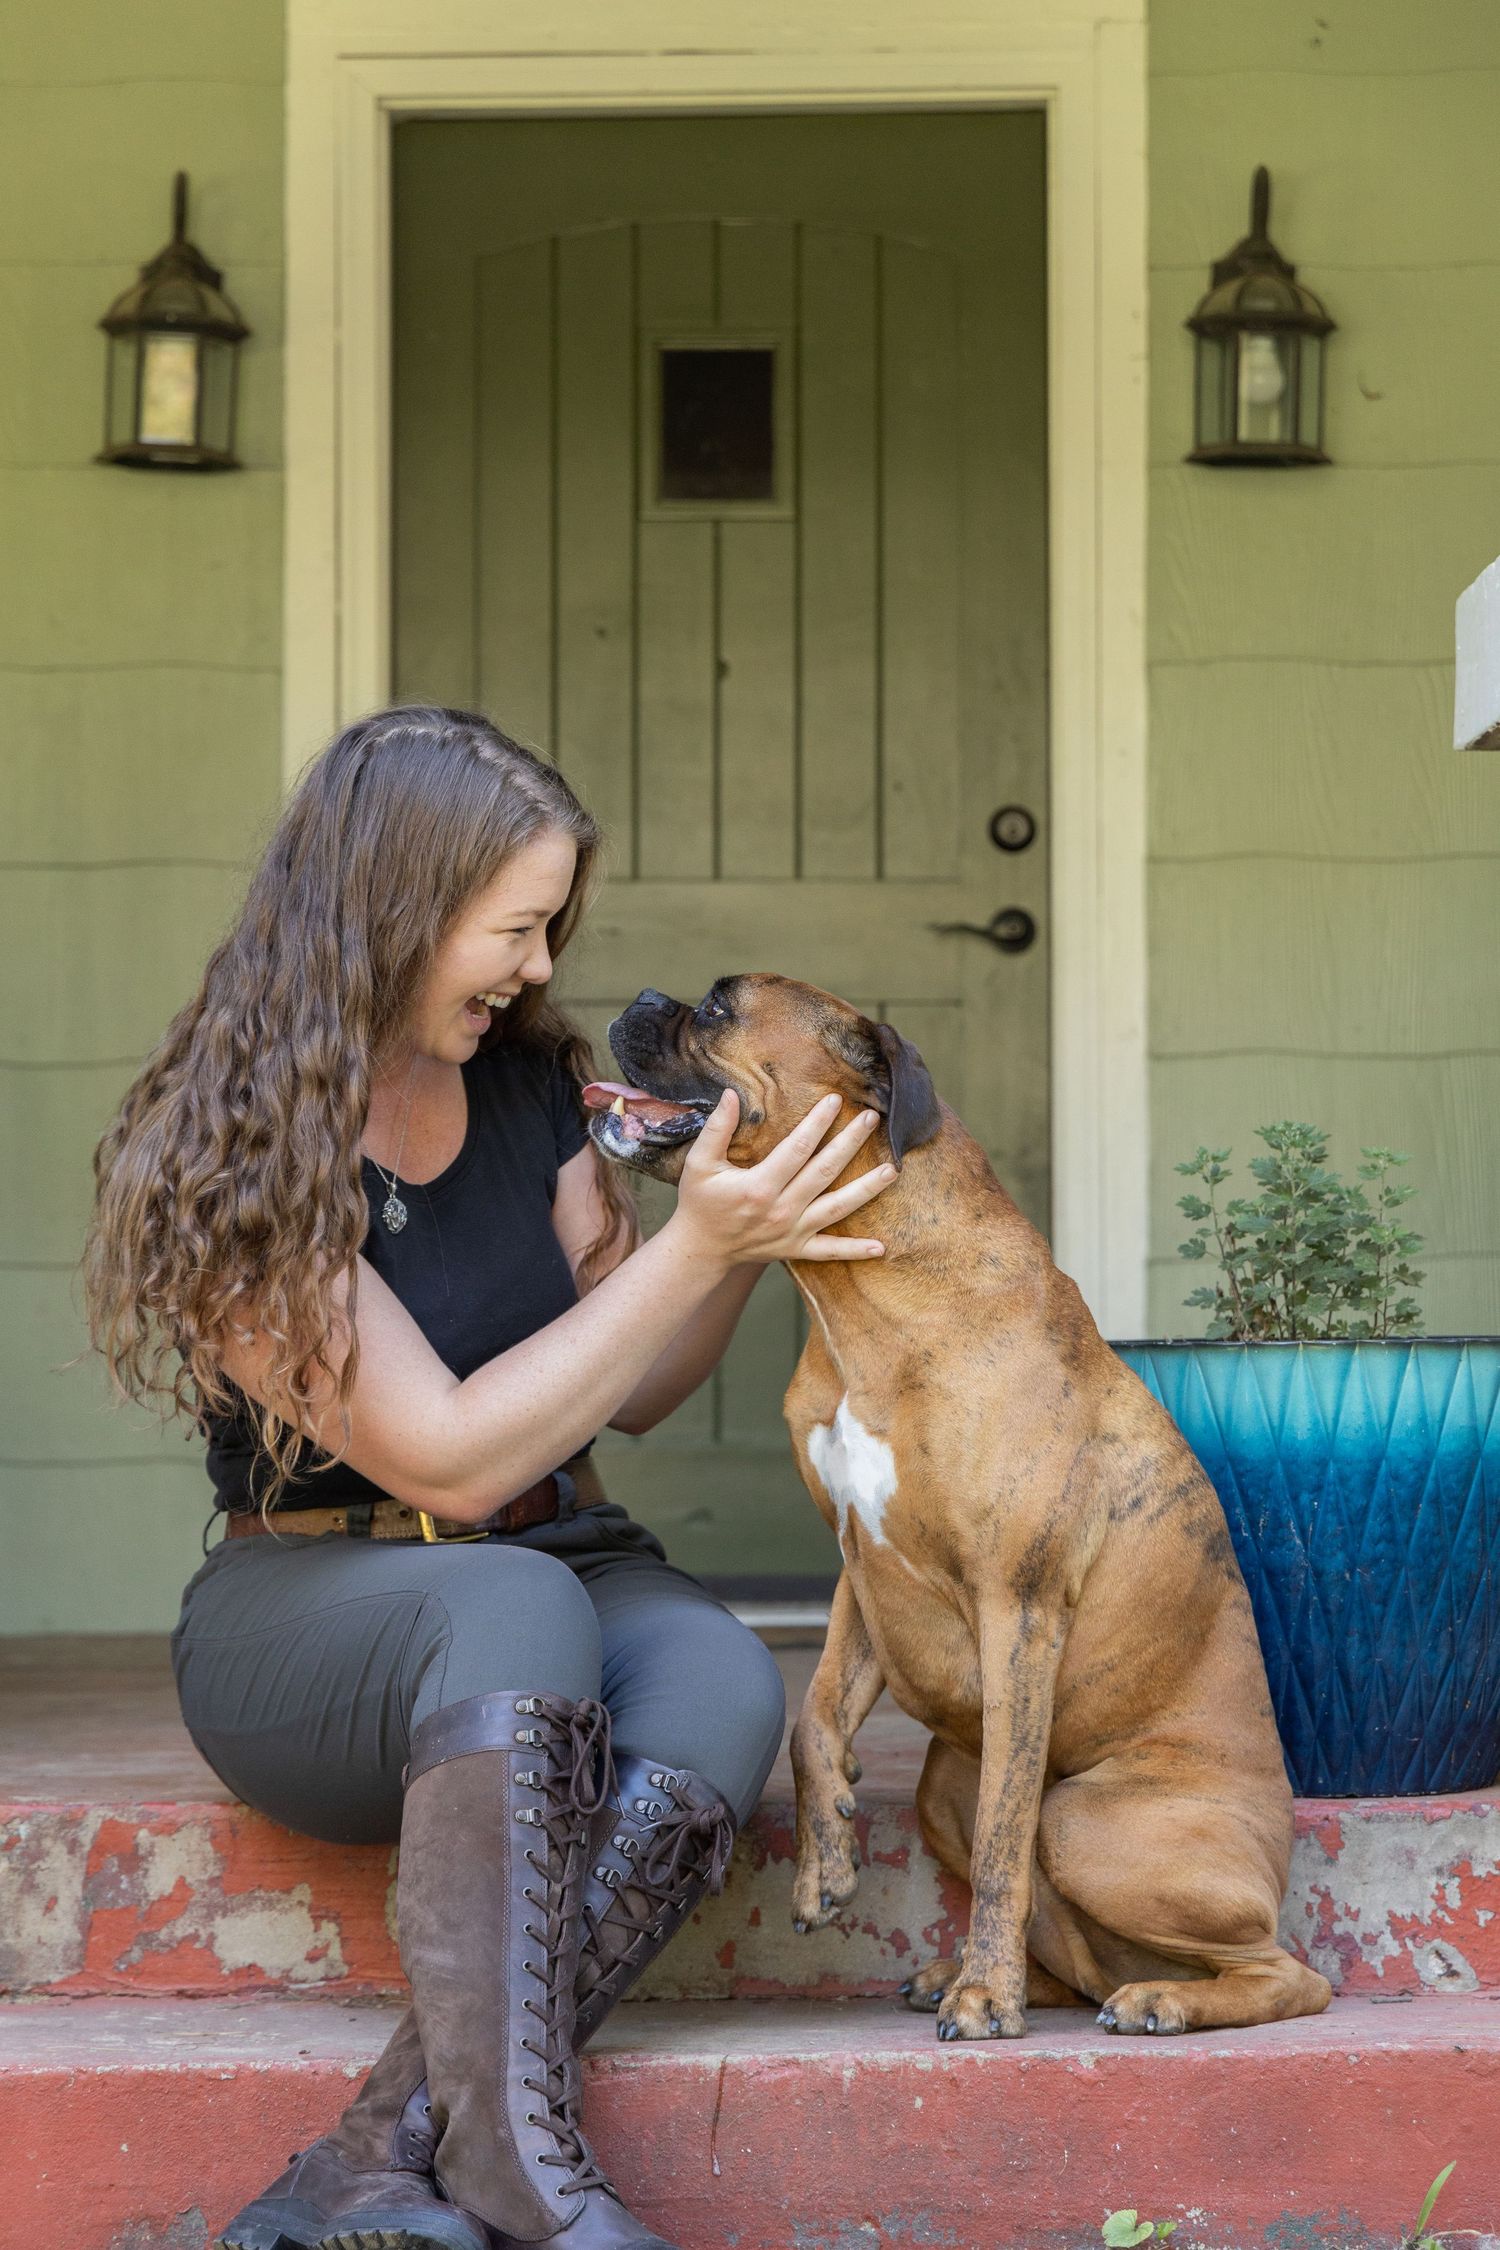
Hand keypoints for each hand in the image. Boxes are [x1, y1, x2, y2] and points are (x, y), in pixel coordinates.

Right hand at [668, 1091, 894, 1267]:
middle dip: (850, 1144)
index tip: (837, 1101)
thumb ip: (717, 1129)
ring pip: (838, 1208)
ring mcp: (792, 1232)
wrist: (701, 1249)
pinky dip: (855, 1251)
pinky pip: (830, 1251)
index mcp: (759, 1186)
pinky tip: (881, 1247)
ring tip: (892, 1171)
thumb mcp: (699, 1163)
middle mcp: (781, 1210)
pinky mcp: (797, 1249)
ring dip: (867, 1190)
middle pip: (825, 1172)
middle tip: (872, 1120)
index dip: (819, 1122)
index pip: (798, 1148)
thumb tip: (732, 1094)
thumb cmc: (700, 1203)